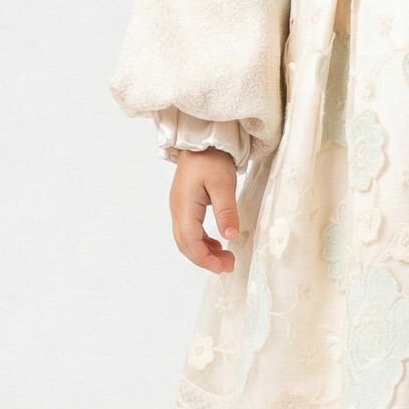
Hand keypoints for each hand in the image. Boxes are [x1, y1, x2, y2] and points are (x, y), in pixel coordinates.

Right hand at [170, 148, 239, 271]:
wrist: (203, 141)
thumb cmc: (211, 159)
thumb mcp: (223, 184)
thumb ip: (226, 211)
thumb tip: (230, 236)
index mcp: (184, 206)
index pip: (189, 241)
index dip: (204, 258)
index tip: (222, 267)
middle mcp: (178, 210)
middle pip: (186, 244)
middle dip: (205, 259)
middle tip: (228, 266)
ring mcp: (181, 208)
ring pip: (188, 239)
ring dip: (205, 252)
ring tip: (226, 259)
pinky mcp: (187, 206)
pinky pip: (191, 230)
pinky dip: (204, 241)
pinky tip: (217, 245)